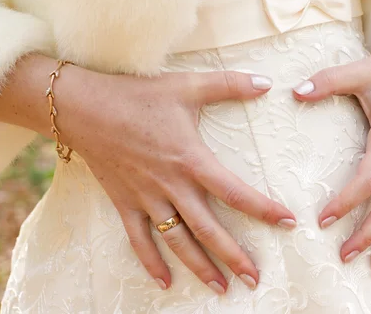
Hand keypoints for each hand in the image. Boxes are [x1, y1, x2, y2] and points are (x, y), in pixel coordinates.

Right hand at [60, 69, 296, 293]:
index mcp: (191, 160)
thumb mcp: (187, 85)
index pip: (235, 191)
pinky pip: (138, 240)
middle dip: (234, 256)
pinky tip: (165, 283)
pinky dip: (151, 263)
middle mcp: (171, 186)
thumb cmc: (136, 95)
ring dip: (200, 267)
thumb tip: (266, 82)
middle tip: (255, 278)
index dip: (264, 209)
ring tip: (221, 288)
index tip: (288, 222)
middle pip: (208, 229)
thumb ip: (228, 84)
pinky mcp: (124, 203)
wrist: (82, 106)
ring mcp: (146, 198)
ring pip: (177, 241)